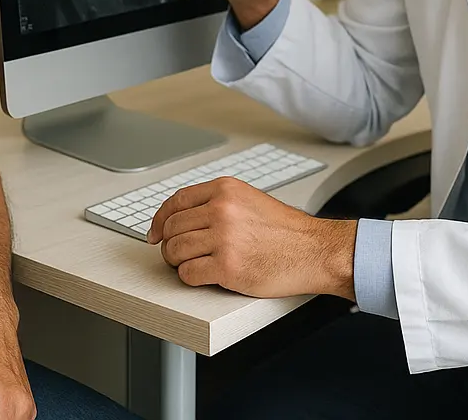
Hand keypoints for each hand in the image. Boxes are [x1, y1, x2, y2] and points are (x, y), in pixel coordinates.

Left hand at [147, 177, 357, 299]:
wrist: (313, 250)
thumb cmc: (284, 229)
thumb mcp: (248, 199)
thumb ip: (217, 203)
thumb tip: (180, 217)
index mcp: (224, 190)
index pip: (176, 201)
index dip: (159, 219)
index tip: (154, 232)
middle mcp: (221, 210)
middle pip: (172, 228)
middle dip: (168, 244)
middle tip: (176, 254)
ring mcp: (224, 238)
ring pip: (175, 251)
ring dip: (177, 262)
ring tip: (190, 266)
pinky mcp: (228, 268)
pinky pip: (189, 274)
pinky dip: (190, 278)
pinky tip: (203, 276)